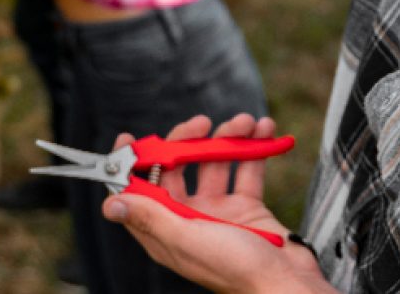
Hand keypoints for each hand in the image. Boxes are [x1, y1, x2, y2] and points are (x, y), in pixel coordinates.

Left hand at [104, 115, 333, 293]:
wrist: (289, 285)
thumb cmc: (238, 271)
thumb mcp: (188, 240)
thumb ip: (150, 218)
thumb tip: (110, 206)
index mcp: (167, 231)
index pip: (139, 193)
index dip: (132, 166)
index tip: (130, 139)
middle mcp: (189, 219)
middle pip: (177, 170)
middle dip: (188, 141)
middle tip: (202, 123)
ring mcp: (219, 212)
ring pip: (215, 164)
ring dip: (229, 139)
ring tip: (245, 123)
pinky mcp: (247, 207)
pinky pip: (246, 170)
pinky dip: (255, 149)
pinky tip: (264, 130)